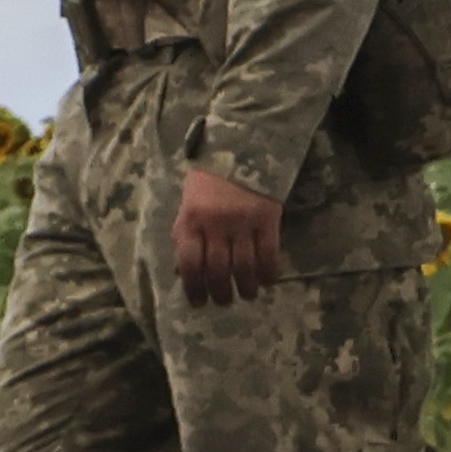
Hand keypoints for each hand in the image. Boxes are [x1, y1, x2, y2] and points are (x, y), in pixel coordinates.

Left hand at [174, 164, 284, 307]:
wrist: (240, 148)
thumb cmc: (208, 181)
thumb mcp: (188, 206)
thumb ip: (185, 235)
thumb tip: (181, 271)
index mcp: (191, 221)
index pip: (189, 263)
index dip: (193, 288)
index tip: (198, 302)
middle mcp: (215, 225)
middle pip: (218, 270)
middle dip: (220, 292)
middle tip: (223, 301)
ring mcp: (243, 222)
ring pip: (244, 266)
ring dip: (245, 287)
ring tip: (246, 295)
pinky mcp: (267, 218)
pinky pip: (269, 253)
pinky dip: (268, 271)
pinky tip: (267, 280)